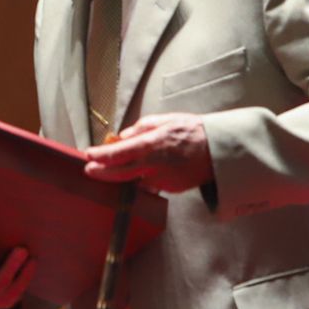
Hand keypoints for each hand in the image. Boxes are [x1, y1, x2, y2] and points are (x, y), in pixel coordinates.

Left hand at [83, 113, 212, 193]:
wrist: (220, 151)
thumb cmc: (193, 131)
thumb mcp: (166, 120)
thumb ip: (141, 128)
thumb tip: (123, 136)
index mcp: (152, 144)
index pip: (119, 153)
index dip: (101, 155)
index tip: (88, 154)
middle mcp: (155, 165)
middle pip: (120, 173)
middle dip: (102, 172)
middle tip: (89, 170)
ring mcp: (163, 179)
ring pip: (134, 181)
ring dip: (121, 177)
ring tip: (108, 170)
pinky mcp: (170, 188)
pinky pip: (150, 184)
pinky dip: (143, 178)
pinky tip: (143, 171)